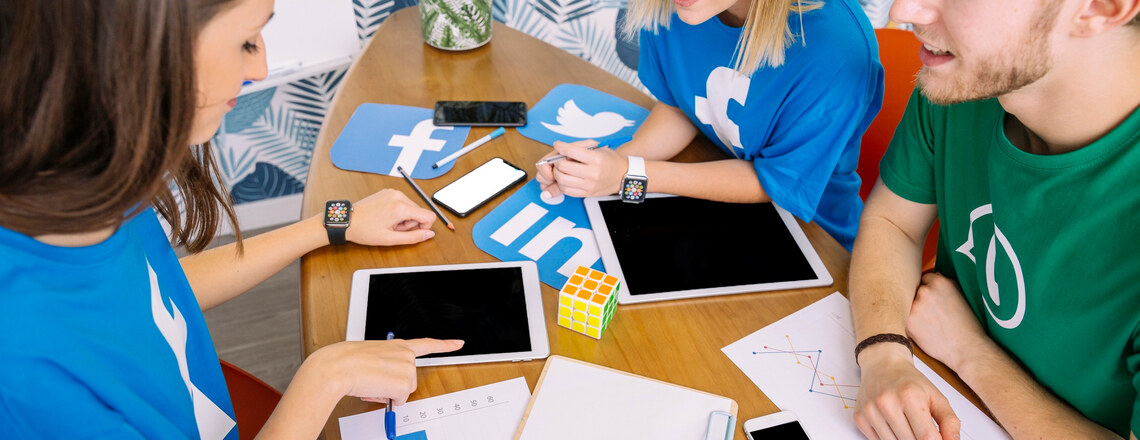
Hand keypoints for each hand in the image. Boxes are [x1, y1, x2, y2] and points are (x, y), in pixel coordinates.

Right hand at [314, 338, 462, 405]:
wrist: (338, 366)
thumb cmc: (346, 360)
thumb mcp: (371, 356)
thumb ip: (385, 364)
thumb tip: (385, 382)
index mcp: (397, 344)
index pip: (426, 343)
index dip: (445, 344)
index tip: (459, 343)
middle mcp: (405, 354)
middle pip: (410, 379)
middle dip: (394, 385)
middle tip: (375, 380)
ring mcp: (407, 368)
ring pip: (404, 390)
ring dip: (389, 392)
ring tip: (371, 382)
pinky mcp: (404, 383)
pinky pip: (399, 400)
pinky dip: (387, 399)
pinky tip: (375, 388)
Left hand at [346, 189, 437, 245]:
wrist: (346, 221)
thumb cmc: (364, 230)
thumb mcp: (390, 239)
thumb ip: (414, 237)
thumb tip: (429, 234)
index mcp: (401, 207)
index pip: (429, 216)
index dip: (424, 227)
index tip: (410, 232)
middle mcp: (398, 196)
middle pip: (420, 211)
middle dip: (411, 223)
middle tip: (394, 229)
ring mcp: (393, 192)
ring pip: (412, 207)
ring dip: (404, 218)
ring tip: (389, 223)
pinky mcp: (388, 192)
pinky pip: (402, 202)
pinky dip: (398, 211)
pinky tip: (385, 217)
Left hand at [536, 140, 628, 197]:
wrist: (622, 175)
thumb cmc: (610, 161)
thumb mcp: (599, 148)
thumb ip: (580, 148)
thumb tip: (563, 150)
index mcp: (596, 159)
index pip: (571, 151)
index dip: (560, 146)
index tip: (558, 145)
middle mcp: (592, 173)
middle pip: (564, 166)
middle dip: (557, 160)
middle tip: (559, 158)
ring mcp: (589, 185)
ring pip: (562, 180)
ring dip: (558, 173)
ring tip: (561, 169)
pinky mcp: (587, 193)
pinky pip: (567, 190)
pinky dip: (562, 184)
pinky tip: (565, 178)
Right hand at [854, 344, 960, 439]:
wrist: (882, 364)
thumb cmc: (910, 381)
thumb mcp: (936, 396)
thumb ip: (949, 421)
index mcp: (910, 396)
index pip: (926, 436)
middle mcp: (887, 402)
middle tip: (922, 432)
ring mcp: (871, 410)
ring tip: (907, 427)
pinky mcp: (860, 417)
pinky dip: (889, 438)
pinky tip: (893, 425)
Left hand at [906, 272, 988, 371]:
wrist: (967, 348)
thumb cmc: (967, 324)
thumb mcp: (960, 296)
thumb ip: (944, 284)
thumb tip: (932, 276)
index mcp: (939, 282)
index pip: (924, 278)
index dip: (929, 290)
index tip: (933, 300)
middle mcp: (925, 291)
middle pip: (913, 290)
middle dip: (919, 299)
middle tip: (930, 312)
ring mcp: (915, 307)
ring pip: (908, 305)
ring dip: (915, 312)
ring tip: (930, 323)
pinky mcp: (908, 322)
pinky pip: (905, 318)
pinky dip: (912, 324)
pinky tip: (925, 330)